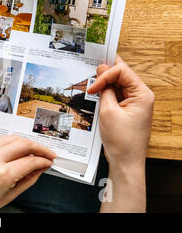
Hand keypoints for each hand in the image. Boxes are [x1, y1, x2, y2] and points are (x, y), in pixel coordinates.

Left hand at [0, 135, 55, 212]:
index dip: (44, 160)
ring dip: (28, 142)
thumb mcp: (8, 196)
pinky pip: (1, 139)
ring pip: (14, 137)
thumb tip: (41, 169)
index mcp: (2, 175)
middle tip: (48, 153)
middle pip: (24, 144)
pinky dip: (13, 142)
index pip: (31, 161)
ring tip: (35, 150)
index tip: (49, 162)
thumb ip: (28, 180)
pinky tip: (18, 149)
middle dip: (40, 148)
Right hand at [88, 55, 153, 170]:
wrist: (125, 162)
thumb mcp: (108, 111)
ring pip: (118, 84)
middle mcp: (141, 96)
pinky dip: (106, 93)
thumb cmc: (121, 141)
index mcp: (142, 94)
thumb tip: (101, 70)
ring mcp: (135, 102)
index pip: (122, 71)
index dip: (105, 75)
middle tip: (90, 77)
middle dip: (105, 75)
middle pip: (122, 75)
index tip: (93, 87)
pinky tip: (97, 96)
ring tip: (92, 89)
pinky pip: (116, 94)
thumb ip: (105, 89)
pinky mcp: (128, 108)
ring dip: (104, 84)